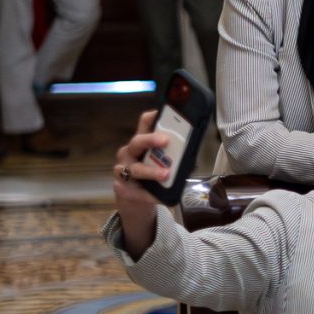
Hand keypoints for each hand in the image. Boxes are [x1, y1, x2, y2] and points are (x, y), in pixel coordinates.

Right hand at [109, 108, 174, 248]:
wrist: (134, 201)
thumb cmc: (150, 177)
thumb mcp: (160, 163)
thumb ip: (171, 156)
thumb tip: (192, 150)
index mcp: (141, 143)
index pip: (144, 124)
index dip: (151, 117)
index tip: (161, 112)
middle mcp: (129, 153)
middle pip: (137, 142)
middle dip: (150, 140)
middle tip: (165, 141)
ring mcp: (123, 171)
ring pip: (135, 169)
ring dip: (151, 171)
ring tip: (166, 174)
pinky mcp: (122, 188)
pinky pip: (137, 191)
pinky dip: (150, 195)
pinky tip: (160, 197)